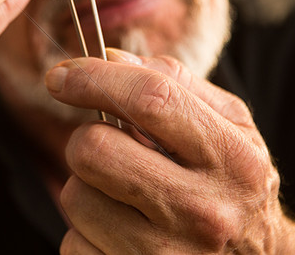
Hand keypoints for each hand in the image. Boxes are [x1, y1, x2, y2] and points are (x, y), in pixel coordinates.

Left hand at [45, 49, 294, 252]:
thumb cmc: (234, 187)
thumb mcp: (230, 128)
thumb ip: (174, 84)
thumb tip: (109, 59)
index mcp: (232, 160)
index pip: (151, 99)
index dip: (93, 78)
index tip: (60, 76)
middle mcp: (205, 212)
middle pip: (94, 150)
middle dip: (87, 140)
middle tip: (107, 149)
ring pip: (75, 196)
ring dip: (87, 189)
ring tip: (124, 198)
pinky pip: (71, 243)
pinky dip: (87, 233)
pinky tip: (120, 234)